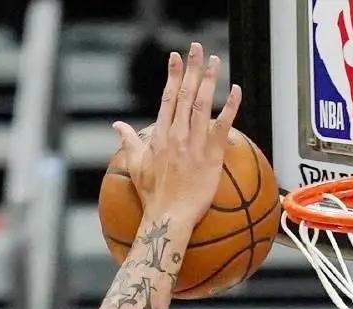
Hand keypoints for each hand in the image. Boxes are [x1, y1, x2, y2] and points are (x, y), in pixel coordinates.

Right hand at [108, 43, 241, 229]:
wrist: (169, 216)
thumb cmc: (152, 194)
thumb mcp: (135, 164)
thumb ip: (129, 140)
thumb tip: (117, 126)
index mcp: (160, 134)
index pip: (168, 96)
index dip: (173, 74)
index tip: (176, 57)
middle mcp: (177, 134)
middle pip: (186, 93)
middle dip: (192, 68)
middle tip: (198, 48)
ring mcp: (194, 143)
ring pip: (203, 103)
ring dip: (210, 79)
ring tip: (215, 60)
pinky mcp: (211, 155)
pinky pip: (223, 125)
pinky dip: (230, 106)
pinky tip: (235, 90)